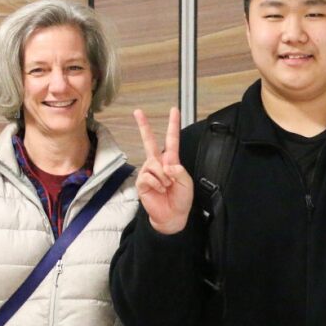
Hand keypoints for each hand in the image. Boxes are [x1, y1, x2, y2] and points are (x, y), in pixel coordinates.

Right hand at [133, 107, 194, 234]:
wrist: (172, 216)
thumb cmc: (181, 199)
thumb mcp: (187, 184)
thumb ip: (180, 171)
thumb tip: (167, 164)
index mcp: (171, 160)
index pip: (172, 140)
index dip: (173, 125)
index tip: (174, 109)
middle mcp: (158, 163)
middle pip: (149, 141)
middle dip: (143, 126)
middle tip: (138, 111)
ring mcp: (148, 171)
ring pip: (153, 164)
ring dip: (163, 178)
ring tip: (167, 187)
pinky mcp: (141, 182)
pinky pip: (148, 177)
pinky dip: (157, 184)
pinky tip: (159, 190)